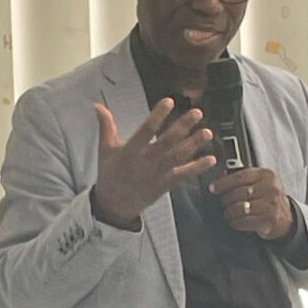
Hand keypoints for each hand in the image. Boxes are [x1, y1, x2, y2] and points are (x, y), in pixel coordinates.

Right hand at [92, 99, 215, 227]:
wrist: (114, 205)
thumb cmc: (110, 174)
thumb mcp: (105, 149)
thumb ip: (106, 126)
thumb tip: (97, 106)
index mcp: (130, 151)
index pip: (146, 130)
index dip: (158, 115)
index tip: (169, 101)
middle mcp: (146, 162)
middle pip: (167, 142)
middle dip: (183, 127)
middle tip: (197, 113)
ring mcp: (157, 174)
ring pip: (178, 157)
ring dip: (194, 144)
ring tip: (207, 132)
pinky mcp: (165, 184)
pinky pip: (183, 175)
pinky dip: (197, 168)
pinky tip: (211, 159)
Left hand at [208, 167, 293, 239]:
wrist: (286, 218)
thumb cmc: (268, 198)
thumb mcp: (262, 182)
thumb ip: (246, 179)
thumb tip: (221, 181)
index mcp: (267, 175)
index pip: (241, 176)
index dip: (224, 183)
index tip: (213, 188)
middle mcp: (271, 189)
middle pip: (239, 193)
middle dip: (225, 199)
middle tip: (221, 203)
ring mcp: (271, 205)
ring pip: (241, 208)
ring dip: (229, 212)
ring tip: (227, 213)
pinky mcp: (269, 220)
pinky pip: (245, 221)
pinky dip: (236, 222)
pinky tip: (234, 221)